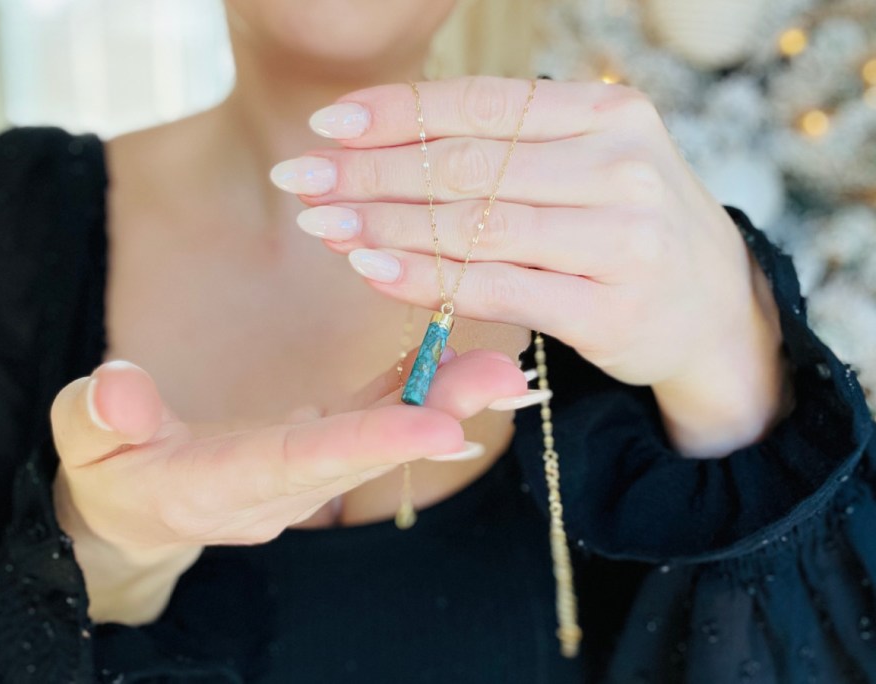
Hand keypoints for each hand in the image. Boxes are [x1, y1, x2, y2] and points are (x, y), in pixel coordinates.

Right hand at [51, 351, 525, 622]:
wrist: (143, 510)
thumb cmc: (110, 473)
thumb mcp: (86, 449)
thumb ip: (97, 423)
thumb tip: (117, 388)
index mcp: (220, 487)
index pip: (300, 462)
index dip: (368, 442)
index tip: (439, 425)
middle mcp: (280, 489)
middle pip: (366, 450)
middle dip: (436, 415)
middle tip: (505, 381)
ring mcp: (306, 473)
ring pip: (382, 433)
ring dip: (445, 401)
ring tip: (506, 371)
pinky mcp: (317, 448)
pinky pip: (372, 416)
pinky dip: (416, 390)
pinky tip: (460, 362)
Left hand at [271, 76, 792, 457]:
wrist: (714, 308)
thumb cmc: (628, 227)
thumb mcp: (589, 165)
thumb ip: (512, 149)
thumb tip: (390, 142)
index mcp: (610, 114)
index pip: (483, 104)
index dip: (397, 113)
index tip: (328, 125)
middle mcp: (621, 166)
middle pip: (470, 164)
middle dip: (372, 173)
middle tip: (304, 179)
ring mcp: (621, 240)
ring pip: (476, 226)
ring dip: (386, 226)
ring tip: (322, 225)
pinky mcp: (610, 310)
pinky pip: (497, 289)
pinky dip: (426, 279)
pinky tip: (371, 270)